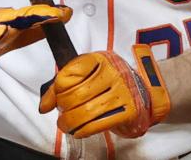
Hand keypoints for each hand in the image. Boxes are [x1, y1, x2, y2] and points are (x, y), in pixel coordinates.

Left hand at [39, 44, 170, 138]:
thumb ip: (65, 85)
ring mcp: (122, 92)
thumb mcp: (90, 74)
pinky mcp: (128, 111)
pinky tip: (79, 131)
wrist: (146, 92)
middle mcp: (112, 72)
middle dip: (63, 108)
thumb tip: (44, 106)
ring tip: (66, 124)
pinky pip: (97, 125)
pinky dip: (82, 131)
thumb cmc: (112, 83)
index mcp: (100, 59)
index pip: (69, 73)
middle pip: (75, 94)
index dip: (58, 89)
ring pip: (84, 112)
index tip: (58, 97)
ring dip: (69, 123)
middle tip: (62, 113)